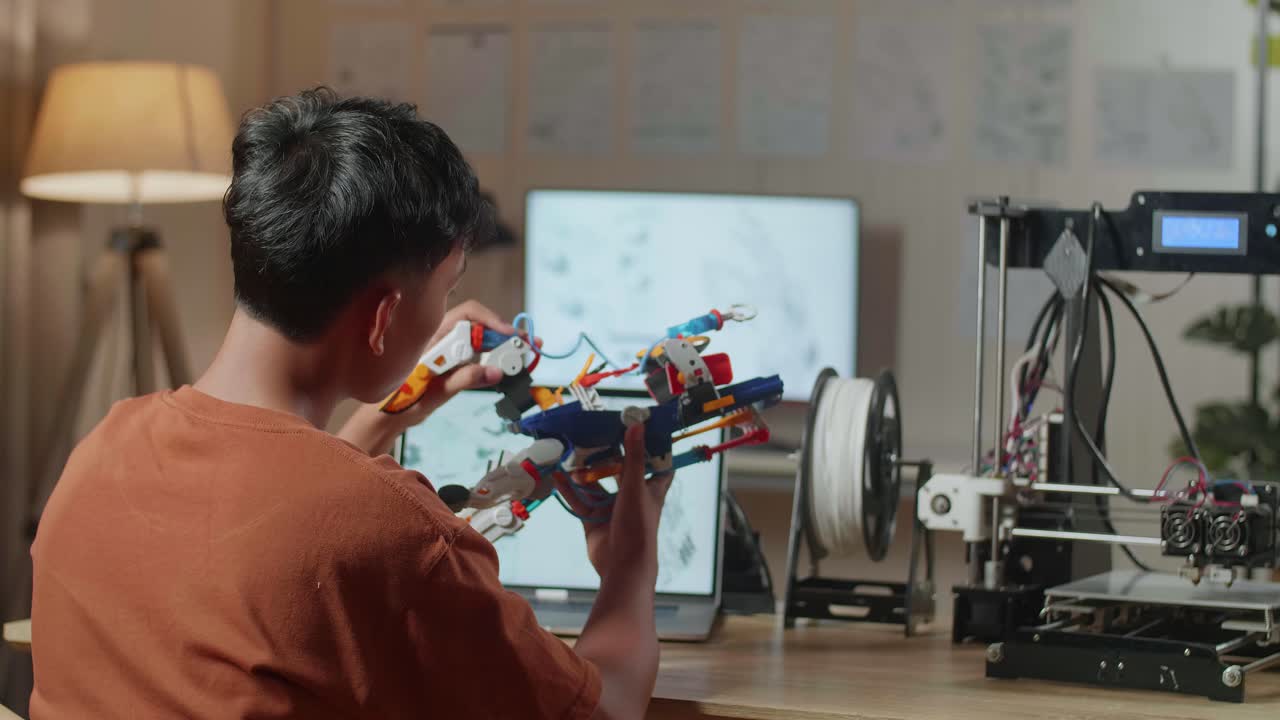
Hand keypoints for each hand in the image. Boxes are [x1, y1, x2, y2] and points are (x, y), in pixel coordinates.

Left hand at [338, 300, 520, 454]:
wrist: (386, 417)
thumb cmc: (401, 401)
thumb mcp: (434, 392)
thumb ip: (463, 379)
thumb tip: (495, 372)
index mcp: (433, 337)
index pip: (467, 314)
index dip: (491, 320)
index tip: (510, 335)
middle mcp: (442, 340)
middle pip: (480, 327)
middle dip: (506, 336)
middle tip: (530, 345)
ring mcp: (449, 353)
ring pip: (481, 343)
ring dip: (504, 349)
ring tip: (526, 356)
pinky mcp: (453, 367)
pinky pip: (477, 359)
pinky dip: (495, 362)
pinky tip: (509, 367)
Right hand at [554, 424, 672, 580]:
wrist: (622, 566)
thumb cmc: (638, 526)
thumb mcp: (635, 487)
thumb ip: (633, 457)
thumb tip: (637, 425)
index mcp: (650, 489)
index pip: (657, 465)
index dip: (651, 448)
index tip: (640, 429)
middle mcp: (632, 497)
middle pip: (619, 471)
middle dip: (606, 456)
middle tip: (593, 435)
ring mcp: (612, 508)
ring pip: (596, 485)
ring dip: (584, 473)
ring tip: (570, 453)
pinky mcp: (594, 520)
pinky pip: (580, 500)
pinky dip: (569, 490)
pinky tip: (558, 476)